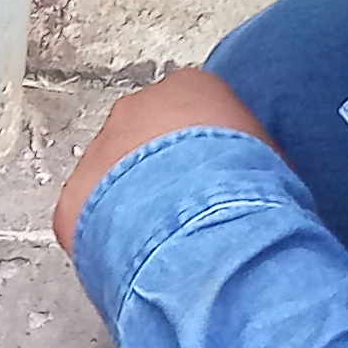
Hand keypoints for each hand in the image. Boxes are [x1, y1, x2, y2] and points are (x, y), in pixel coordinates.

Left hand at [52, 66, 271, 252]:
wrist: (205, 221)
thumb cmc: (249, 187)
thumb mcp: (274, 162)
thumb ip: (256, 159)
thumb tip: (263, 185)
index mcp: (191, 89)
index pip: (193, 110)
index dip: (205, 151)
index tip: (216, 178)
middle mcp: (137, 109)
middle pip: (145, 139)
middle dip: (161, 173)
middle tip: (186, 211)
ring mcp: (100, 151)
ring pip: (111, 177)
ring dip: (131, 204)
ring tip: (164, 241)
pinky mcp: (73, 199)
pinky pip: (87, 218)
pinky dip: (106, 237)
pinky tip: (135, 258)